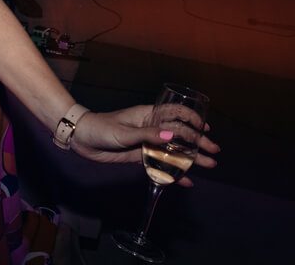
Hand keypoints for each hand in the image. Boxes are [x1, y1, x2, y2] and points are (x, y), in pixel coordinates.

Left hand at [71, 105, 219, 186]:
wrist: (82, 139)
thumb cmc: (101, 128)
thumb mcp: (124, 131)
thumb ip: (147, 135)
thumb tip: (171, 136)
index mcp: (147, 114)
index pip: (175, 112)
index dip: (192, 118)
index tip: (206, 128)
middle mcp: (150, 128)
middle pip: (179, 134)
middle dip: (198, 142)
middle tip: (213, 151)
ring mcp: (146, 142)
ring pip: (173, 151)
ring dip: (191, 158)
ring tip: (208, 165)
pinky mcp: (140, 156)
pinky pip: (161, 164)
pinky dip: (174, 172)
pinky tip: (186, 181)